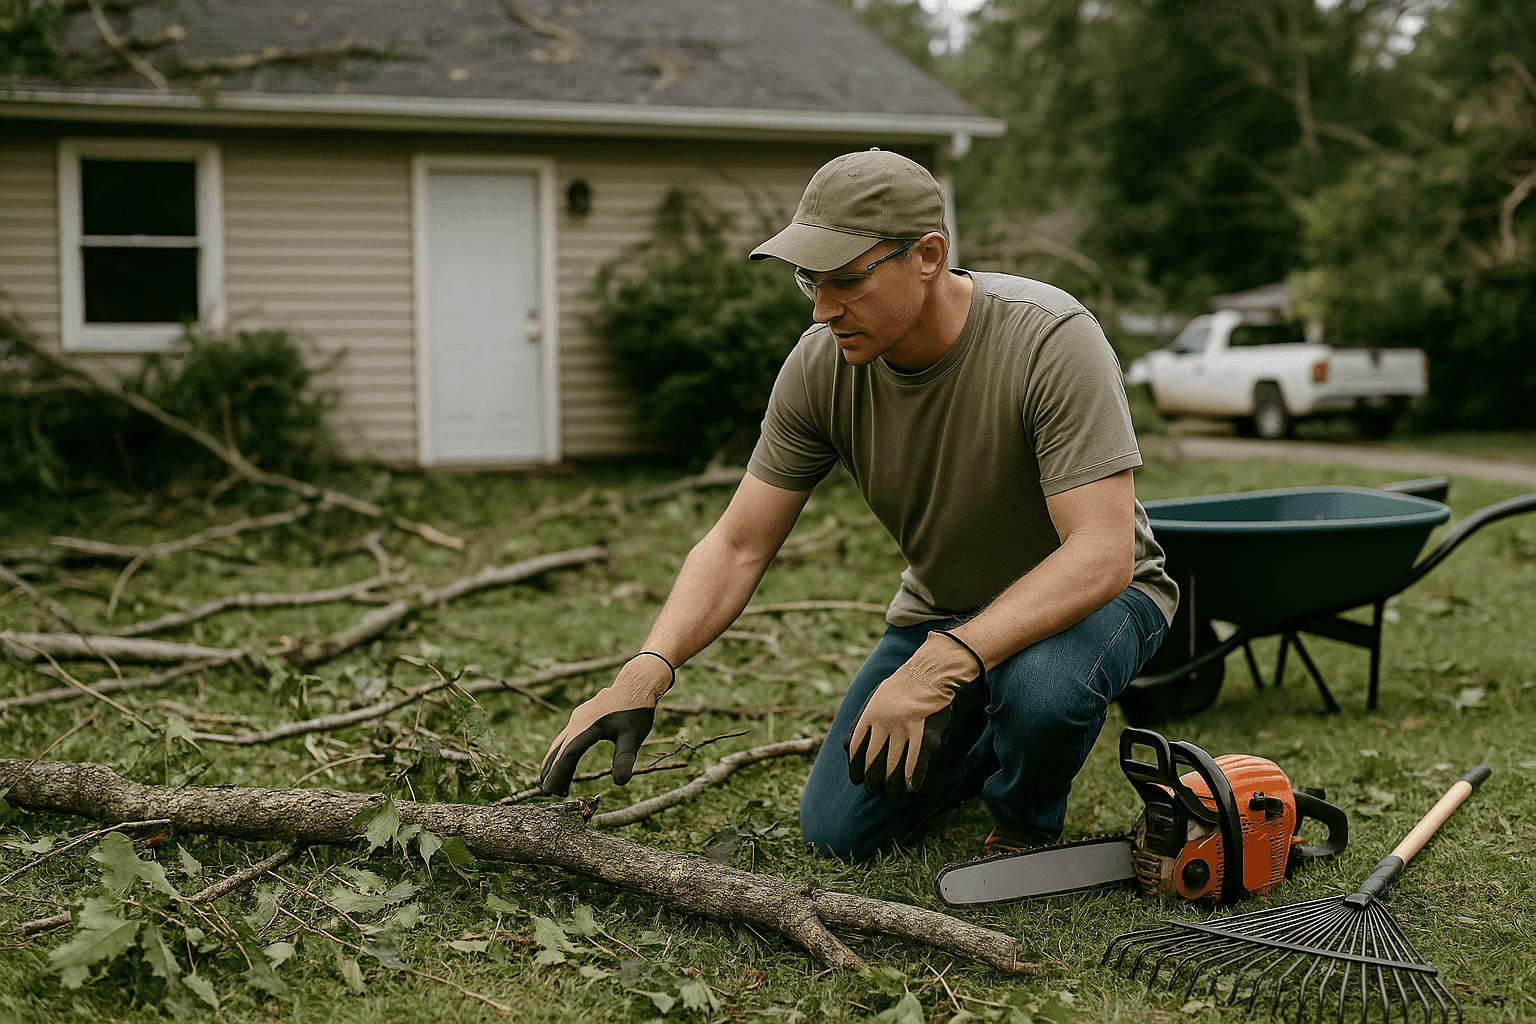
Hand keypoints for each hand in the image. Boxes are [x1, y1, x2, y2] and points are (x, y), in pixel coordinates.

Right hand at [539, 653, 674, 795]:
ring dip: (555, 762)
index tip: (550, 791)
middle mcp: (578, 722)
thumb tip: (620, 783)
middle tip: (549, 793)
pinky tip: (563, 759)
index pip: (567, 755)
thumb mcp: (633, 737)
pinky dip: (561, 752)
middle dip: (552, 772)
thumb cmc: (637, 710)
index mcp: (588, 727)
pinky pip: (566, 737)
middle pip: (559, 750)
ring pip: (560, 743)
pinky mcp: (582, 716)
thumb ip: (625, 758)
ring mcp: (578, 718)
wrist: (636, 683)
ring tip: (552, 783)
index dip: (558, 774)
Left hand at [845, 630, 982, 799]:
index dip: (855, 768)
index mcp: (869, 714)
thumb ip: (860, 723)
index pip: (856, 749)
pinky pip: (917, 763)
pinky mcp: (925, 735)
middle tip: (873, 792)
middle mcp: (884, 724)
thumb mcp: (873, 699)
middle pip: (873, 762)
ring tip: (891, 796)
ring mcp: (905, 730)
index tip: (856, 781)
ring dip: (891, 786)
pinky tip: (911, 789)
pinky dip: (913, 779)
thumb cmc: (901, 688)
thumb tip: (845, 748)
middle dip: (872, 781)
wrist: (930, 673)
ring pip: (893, 767)